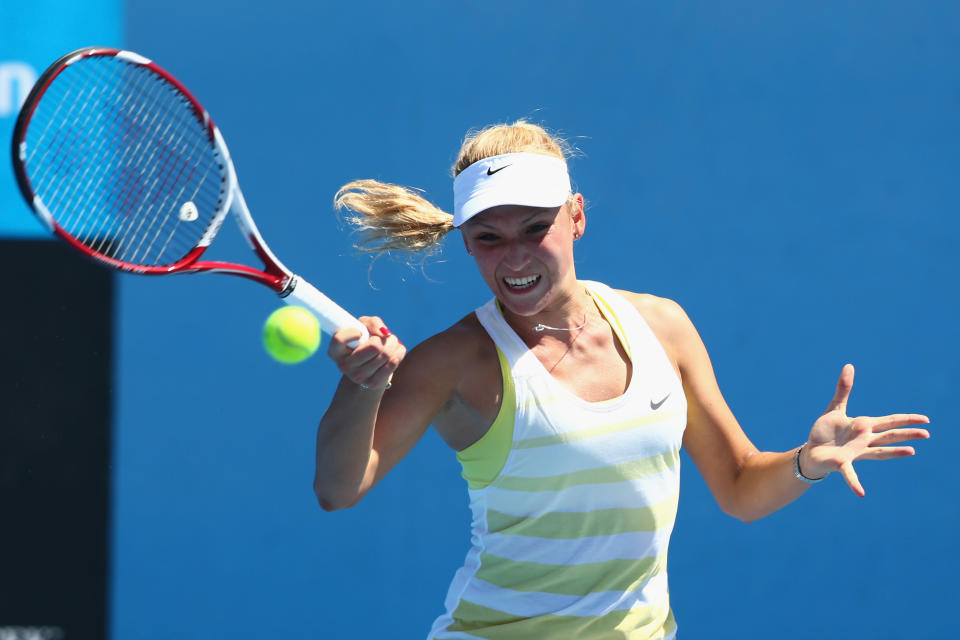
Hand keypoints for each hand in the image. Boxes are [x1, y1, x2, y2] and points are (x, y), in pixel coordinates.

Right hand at [328, 316, 405, 391]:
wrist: (370, 367)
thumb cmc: (365, 342)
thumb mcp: (364, 327)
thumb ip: (372, 323)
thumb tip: (384, 334)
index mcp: (335, 351)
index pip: (339, 340)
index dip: (351, 333)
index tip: (360, 333)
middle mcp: (344, 366)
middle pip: (374, 347)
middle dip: (384, 338)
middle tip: (384, 338)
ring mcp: (358, 377)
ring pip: (386, 354)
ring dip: (393, 343)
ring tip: (391, 342)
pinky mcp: (372, 383)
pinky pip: (392, 363)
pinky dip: (399, 352)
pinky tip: (397, 349)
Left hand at [802, 364, 929, 496]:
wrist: (812, 451)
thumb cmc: (826, 432)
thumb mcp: (834, 409)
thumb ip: (843, 389)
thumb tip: (849, 365)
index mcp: (863, 426)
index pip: (888, 422)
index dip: (905, 419)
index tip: (925, 419)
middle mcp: (863, 441)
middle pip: (889, 436)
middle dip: (906, 434)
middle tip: (927, 433)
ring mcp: (855, 453)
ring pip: (878, 452)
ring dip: (894, 452)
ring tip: (911, 451)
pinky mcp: (842, 463)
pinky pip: (849, 474)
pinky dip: (854, 483)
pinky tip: (861, 493)